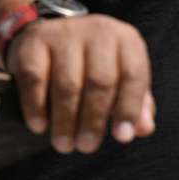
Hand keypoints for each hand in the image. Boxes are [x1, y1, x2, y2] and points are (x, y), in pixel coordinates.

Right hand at [5, 14, 155, 153]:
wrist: (53, 34)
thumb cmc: (94, 64)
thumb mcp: (121, 77)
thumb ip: (137, 103)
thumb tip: (144, 128)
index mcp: (126, 40)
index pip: (133, 75)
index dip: (129, 108)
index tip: (122, 137)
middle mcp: (98, 31)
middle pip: (100, 81)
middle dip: (94, 120)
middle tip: (86, 147)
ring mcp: (64, 33)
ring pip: (67, 83)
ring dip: (65, 120)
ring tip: (64, 144)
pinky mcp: (34, 41)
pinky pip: (35, 79)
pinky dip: (36, 107)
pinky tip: (40, 126)